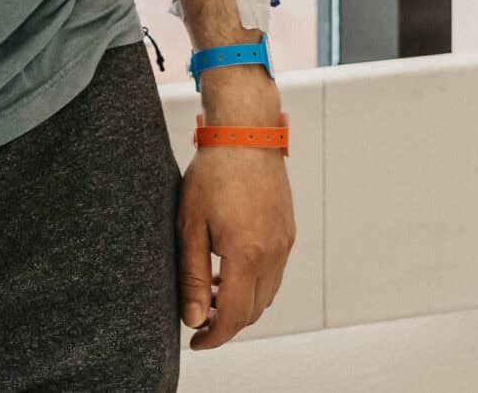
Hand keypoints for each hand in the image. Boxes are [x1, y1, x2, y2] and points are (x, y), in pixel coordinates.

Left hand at [176, 140, 295, 349]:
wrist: (246, 135)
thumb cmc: (213, 173)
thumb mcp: (190, 225)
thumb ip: (191, 275)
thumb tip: (194, 318)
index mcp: (246, 254)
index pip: (233, 316)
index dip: (214, 337)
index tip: (197, 342)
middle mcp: (272, 253)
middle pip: (252, 311)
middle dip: (226, 323)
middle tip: (199, 318)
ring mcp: (284, 243)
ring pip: (266, 295)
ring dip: (240, 303)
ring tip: (209, 291)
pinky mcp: (288, 233)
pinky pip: (274, 273)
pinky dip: (253, 283)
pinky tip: (228, 269)